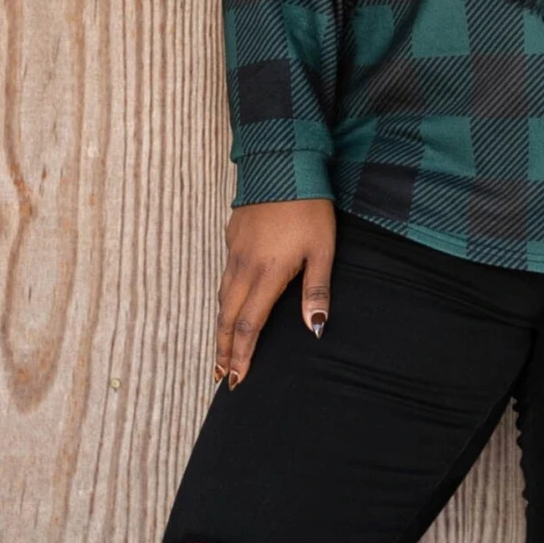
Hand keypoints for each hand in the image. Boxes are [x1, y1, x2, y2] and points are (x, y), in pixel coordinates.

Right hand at [214, 197, 334, 388]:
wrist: (282, 163)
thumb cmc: (309, 208)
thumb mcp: (322, 250)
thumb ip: (317, 290)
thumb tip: (315, 329)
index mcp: (267, 274)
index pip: (249, 325)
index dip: (242, 355)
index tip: (237, 379)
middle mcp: (244, 267)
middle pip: (227, 317)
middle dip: (223, 350)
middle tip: (220, 377)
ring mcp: (234, 252)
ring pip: (223, 298)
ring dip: (221, 328)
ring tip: (221, 350)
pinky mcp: (232, 238)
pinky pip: (225, 277)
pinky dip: (224, 300)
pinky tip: (230, 306)